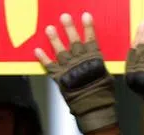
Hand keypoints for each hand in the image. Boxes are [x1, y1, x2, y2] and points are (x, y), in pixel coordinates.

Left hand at [35, 13, 117, 134]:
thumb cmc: (103, 96)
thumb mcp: (106, 78)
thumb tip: (96, 59)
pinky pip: (49, 66)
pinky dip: (42, 58)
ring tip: (49, 28)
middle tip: (64, 17)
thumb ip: (98, 66)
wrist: (94, 109)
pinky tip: (37, 50)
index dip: (88, 27)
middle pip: (74, 41)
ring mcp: (69, 69)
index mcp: (93, 60)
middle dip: (69, 28)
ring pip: (60, 50)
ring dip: (54, 39)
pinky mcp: (59, 78)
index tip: (85, 16)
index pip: (91, 39)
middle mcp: (80, 61)